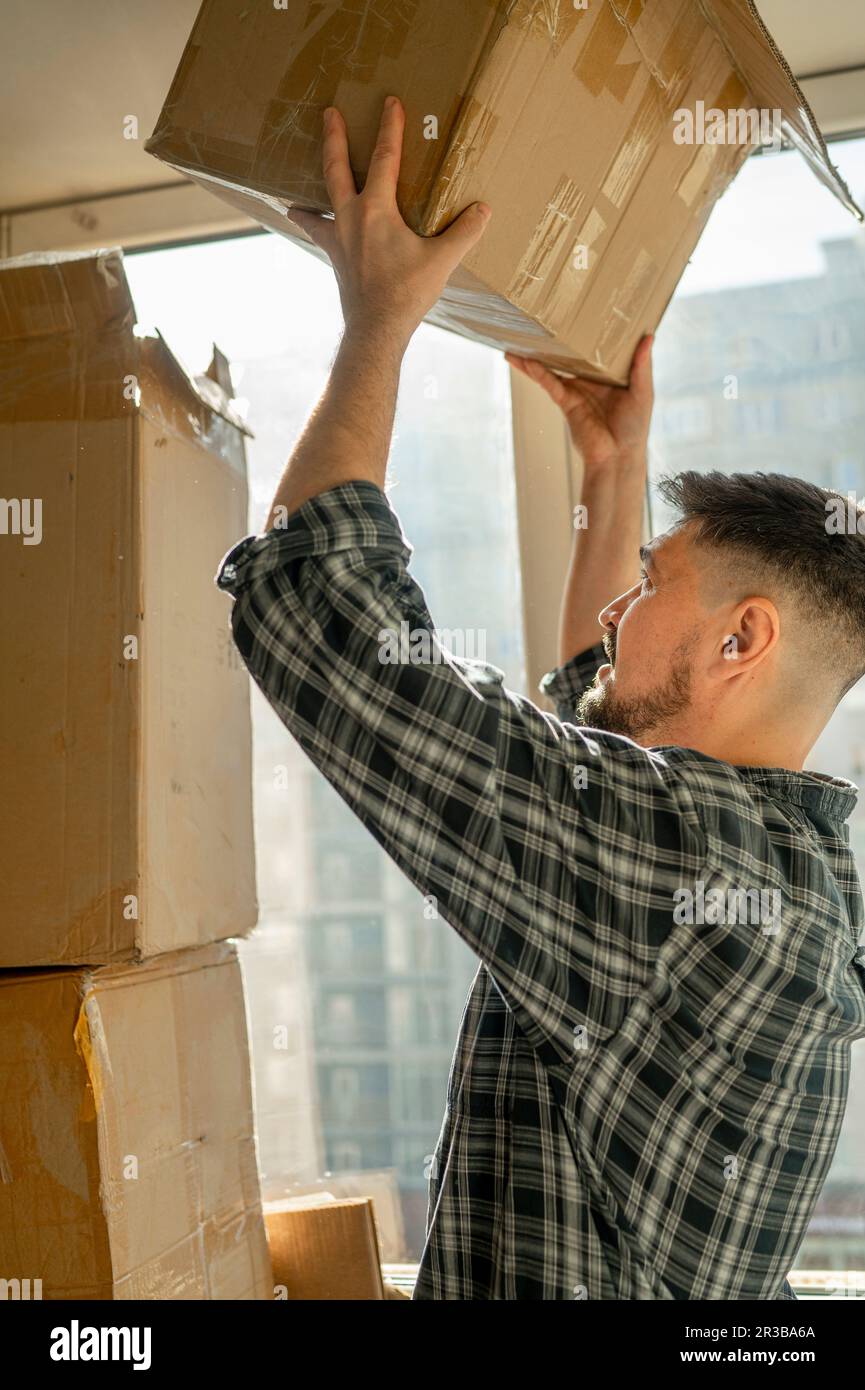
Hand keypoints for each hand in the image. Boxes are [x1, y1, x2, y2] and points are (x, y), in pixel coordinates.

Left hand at [285, 96, 491, 351]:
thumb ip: (463, 232)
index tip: (390, 103)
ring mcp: (337, 239)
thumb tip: (483, 210)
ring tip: (296, 184)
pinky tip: (303, 221)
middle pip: (336, 169)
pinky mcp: (334, 258)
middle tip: (329, 113)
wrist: (376, 330)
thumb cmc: (406, 294)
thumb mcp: (442, 261)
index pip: (385, 158)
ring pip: (320, 202)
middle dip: (334, 138)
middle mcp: (350, 218)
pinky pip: (318, 233)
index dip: (390, 128)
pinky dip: (310, 223)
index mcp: (376, 210)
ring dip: (310, 188)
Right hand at [505, 334, 653, 472]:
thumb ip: (642, 365)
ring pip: (552, 367)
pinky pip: (549, 383)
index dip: (589, 332)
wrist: (619, 456)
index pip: (597, 348)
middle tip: (541, 320)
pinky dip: (536, 371)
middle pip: (569, 355)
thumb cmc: (635, 427)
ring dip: (534, 355)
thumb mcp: (643, 391)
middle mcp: (589, 380)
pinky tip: (523, 359)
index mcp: (608, 375)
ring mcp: (575, 390)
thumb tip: (649, 335)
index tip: (581, 312)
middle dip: (555, 341)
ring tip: (518, 338)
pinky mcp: (566, 401)